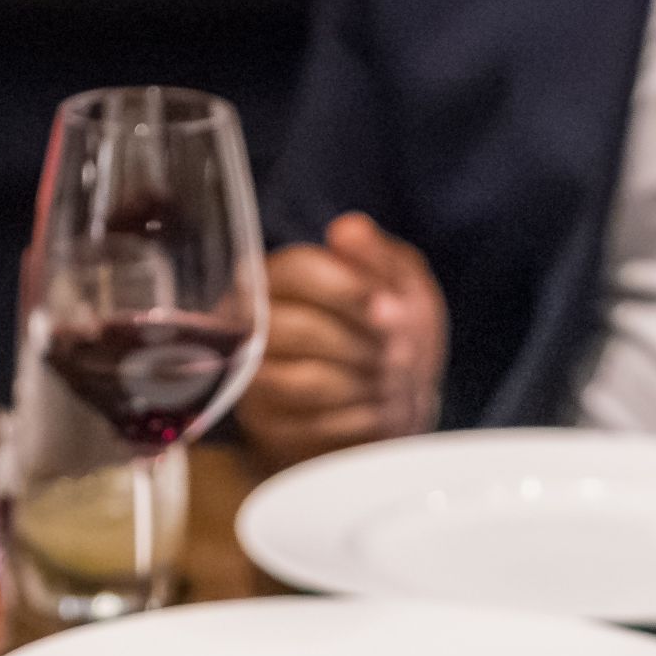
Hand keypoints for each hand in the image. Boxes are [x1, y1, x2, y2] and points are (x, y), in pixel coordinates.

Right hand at [243, 212, 443, 470]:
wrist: (394, 398)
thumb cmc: (391, 330)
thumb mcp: (400, 283)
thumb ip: (378, 255)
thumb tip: (348, 229)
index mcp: (278, 276)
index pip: (296, 272)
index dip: (347, 289)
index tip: (394, 308)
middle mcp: (252, 324)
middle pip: (295, 328)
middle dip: (359, 343)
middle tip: (404, 354)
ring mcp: (254, 378)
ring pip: (302, 380)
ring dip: (361, 381)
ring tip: (398, 380)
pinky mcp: (268, 425)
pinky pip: (310, 426)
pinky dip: (357, 419)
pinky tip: (384, 410)